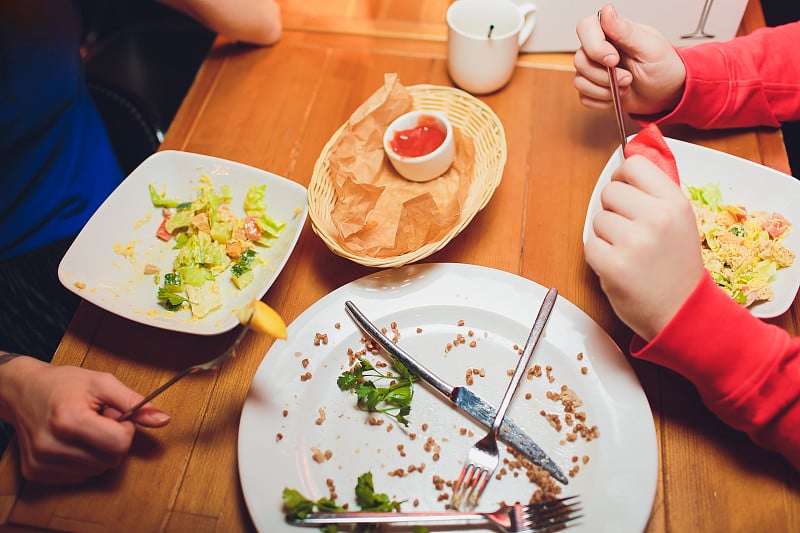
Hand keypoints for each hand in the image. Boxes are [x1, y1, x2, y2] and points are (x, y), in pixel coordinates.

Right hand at [0, 356, 169, 483]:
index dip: (125, 430)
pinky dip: (83, 460)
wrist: (23, 391)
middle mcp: (51, 445)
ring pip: (97, 470)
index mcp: (69, 420)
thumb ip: (134, 401)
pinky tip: (72, 441)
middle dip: (113, 440)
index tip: (116, 416)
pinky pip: (79, 476)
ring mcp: (41, 462)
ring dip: (97, 451)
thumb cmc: (64, 384)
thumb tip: (163, 419)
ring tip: (84, 429)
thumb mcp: (102, 382)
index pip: (119, 444)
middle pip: (110, 460)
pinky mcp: (35, 472)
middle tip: (98, 420)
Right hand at [573, 3, 685, 115]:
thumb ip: (625, 30)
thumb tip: (606, 11)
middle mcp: (600, 49)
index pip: (585, 28)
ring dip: (604, 90)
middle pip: (580, 59)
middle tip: (627, 78)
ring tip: (625, 87)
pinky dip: (601, 101)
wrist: (666, 94)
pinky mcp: (593, 88)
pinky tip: (616, 96)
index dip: (594, 46)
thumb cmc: (663, 68)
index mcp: (612, 32)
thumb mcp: (650, 47)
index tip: (613, 60)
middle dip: (604, 76)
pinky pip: (584, 97)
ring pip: (580, 81)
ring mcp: (594, 70)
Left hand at [584, 155, 703, 340]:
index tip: (625, 191)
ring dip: (605, 236)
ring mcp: (633, 242)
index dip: (622, 179)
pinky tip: (619, 267)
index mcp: (675, 203)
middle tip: (629, 232)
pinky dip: (598, 256)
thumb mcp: (681, 222)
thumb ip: (656, 193)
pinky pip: (589, 245)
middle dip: (613, 211)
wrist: (682, 312)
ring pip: (597, 220)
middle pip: (609, 192)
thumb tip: (628, 159)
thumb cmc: (677, 267)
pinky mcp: (613, 265)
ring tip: (628, 253)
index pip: (633, 166)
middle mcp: (656, 218)